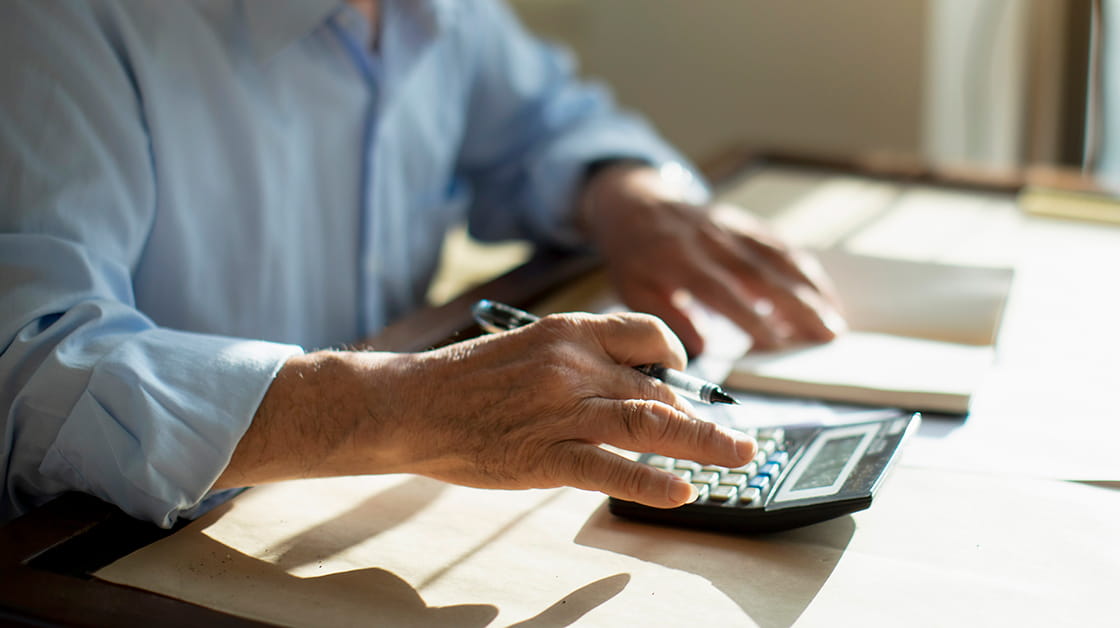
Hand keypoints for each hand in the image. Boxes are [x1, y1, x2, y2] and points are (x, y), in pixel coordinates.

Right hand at [221, 312, 755, 508]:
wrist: (407, 404)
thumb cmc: (462, 381)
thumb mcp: (525, 350)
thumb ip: (576, 362)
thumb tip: (625, 384)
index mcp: (567, 333)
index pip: (647, 335)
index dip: (678, 358)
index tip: (689, 379)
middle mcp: (573, 366)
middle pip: (659, 389)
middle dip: (703, 416)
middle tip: (737, 438)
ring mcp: (561, 412)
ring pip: (650, 425)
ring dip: (704, 444)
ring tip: (738, 459)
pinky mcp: (545, 457)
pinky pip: (612, 470)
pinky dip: (654, 483)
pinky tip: (683, 492)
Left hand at [579, 164, 845, 354]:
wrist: (635, 202)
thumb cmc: (634, 255)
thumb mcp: (635, 289)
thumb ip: (669, 317)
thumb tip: (702, 351)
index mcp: (677, 258)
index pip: (720, 290)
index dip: (749, 317)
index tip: (776, 345)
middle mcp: (710, 240)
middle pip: (760, 273)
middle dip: (798, 305)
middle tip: (828, 335)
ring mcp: (731, 228)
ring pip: (778, 257)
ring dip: (811, 288)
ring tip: (835, 320)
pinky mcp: (744, 223)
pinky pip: (779, 245)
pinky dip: (805, 269)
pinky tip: (823, 294)